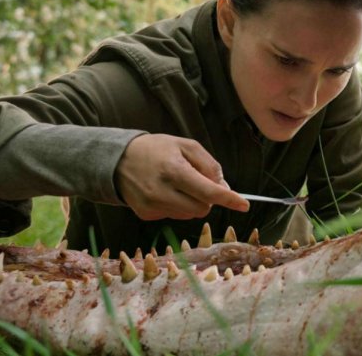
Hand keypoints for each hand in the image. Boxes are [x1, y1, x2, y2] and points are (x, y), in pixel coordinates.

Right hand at [115, 134, 248, 219]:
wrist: (117, 159)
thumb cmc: (157, 149)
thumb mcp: (186, 145)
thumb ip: (209, 165)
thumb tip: (223, 187)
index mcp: (173, 170)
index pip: (208, 191)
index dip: (229, 199)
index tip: (244, 205)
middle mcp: (161, 191)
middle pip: (202, 208)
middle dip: (209, 198)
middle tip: (200, 182)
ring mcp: (152, 205)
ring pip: (190, 214)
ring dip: (194, 202)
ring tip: (179, 184)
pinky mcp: (146, 214)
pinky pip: (175, 216)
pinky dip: (178, 206)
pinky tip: (166, 191)